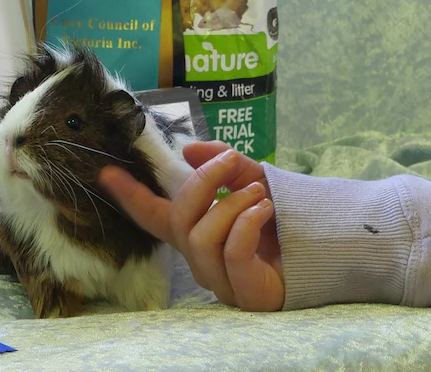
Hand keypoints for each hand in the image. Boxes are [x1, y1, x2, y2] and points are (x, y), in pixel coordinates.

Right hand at [98, 141, 284, 311]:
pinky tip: (265, 211)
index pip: (154, 216)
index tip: (106, 172)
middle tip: (229, 162)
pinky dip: (245, 223)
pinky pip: (231, 253)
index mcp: (198, 233)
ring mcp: (222, 279)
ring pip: (201, 238)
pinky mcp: (246, 292)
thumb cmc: (289, 220)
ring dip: (230, 205)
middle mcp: (202, 259)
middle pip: (178, 221)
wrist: (335, 248)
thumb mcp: (254, 181)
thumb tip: (189, 149)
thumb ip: (224, 166)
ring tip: (259, 194)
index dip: (129, 196)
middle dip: (201, 184)